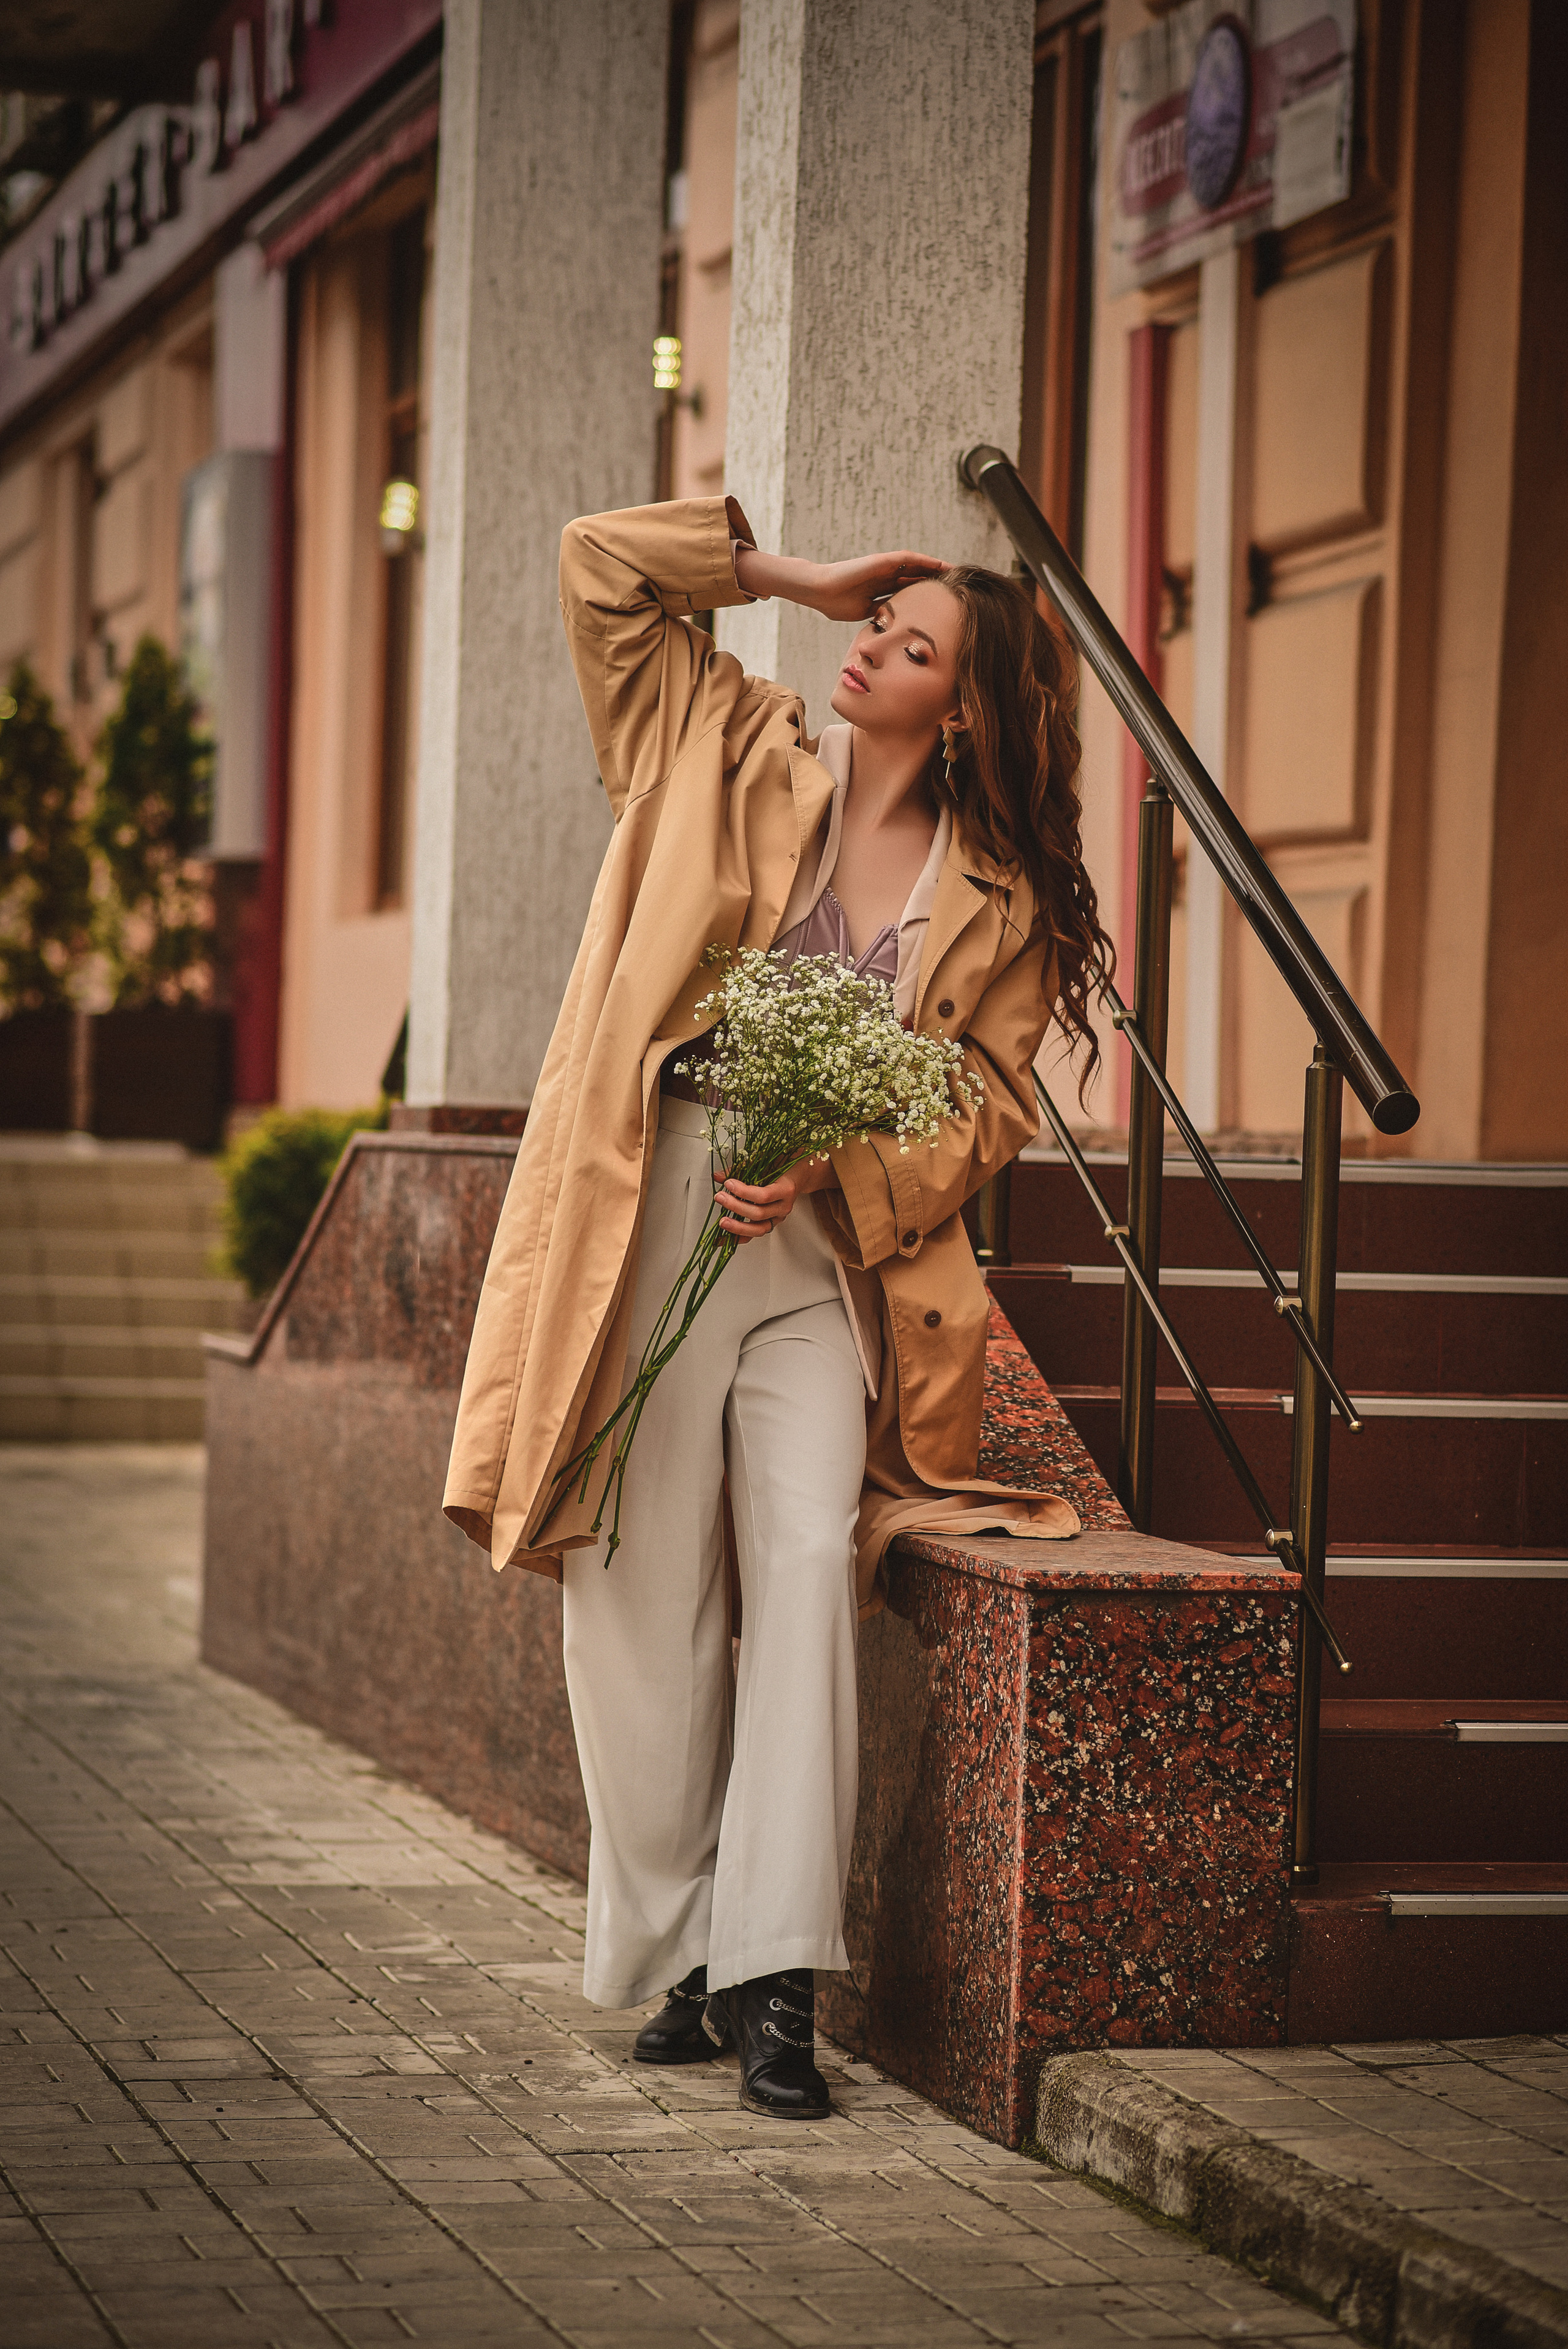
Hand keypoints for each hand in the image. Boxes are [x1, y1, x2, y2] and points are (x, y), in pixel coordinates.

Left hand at [715, 1170, 798, 1242]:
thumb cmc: (785, 1165)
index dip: (744, 1192)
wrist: (800, 1174)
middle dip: (736, 1207)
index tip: (728, 1184)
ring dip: (738, 1227)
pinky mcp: (772, 1223)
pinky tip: (726, 1239)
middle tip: (720, 1197)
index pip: (764, 1195)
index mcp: (786, 1189)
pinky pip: (755, 1234)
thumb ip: (742, 1168)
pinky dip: (740, 1238)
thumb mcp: (767, 1161)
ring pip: (759, 1229)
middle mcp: (784, 1206)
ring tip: (722, 1222)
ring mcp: (778, 1217)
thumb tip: (718, 1176)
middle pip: (759, 1213)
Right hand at [803, 550, 948, 622]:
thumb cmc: (836, 604)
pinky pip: (909, 559)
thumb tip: (893, 629)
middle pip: (917, 578)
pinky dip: (926, 561)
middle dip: (936, 583)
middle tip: (958, 588)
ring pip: (917, 567)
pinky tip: (941, 564)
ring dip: (937, 569)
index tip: (943, 606)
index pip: (909, 593)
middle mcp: (886, 576)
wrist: (820, 590)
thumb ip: (880, 616)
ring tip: (957, 572)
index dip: (926, 598)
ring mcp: (885, 567)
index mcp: (881, 590)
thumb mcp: (865, 613)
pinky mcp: (882, 561)